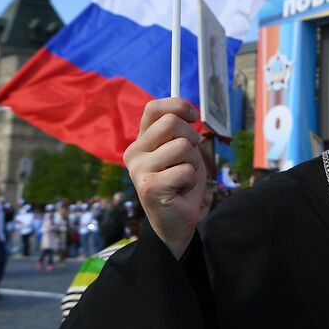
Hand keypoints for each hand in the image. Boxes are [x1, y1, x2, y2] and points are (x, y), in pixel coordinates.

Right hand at [124, 99, 206, 258]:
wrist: (175, 222)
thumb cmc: (181, 183)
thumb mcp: (183, 152)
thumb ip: (180, 131)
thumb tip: (188, 111)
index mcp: (141, 140)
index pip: (154, 108)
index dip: (178, 106)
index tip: (194, 117)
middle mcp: (134, 153)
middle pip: (171, 123)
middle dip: (192, 137)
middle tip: (190, 157)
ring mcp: (139, 170)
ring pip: (183, 146)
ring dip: (194, 163)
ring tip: (184, 178)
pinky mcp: (150, 187)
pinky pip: (186, 170)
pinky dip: (192, 180)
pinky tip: (181, 191)